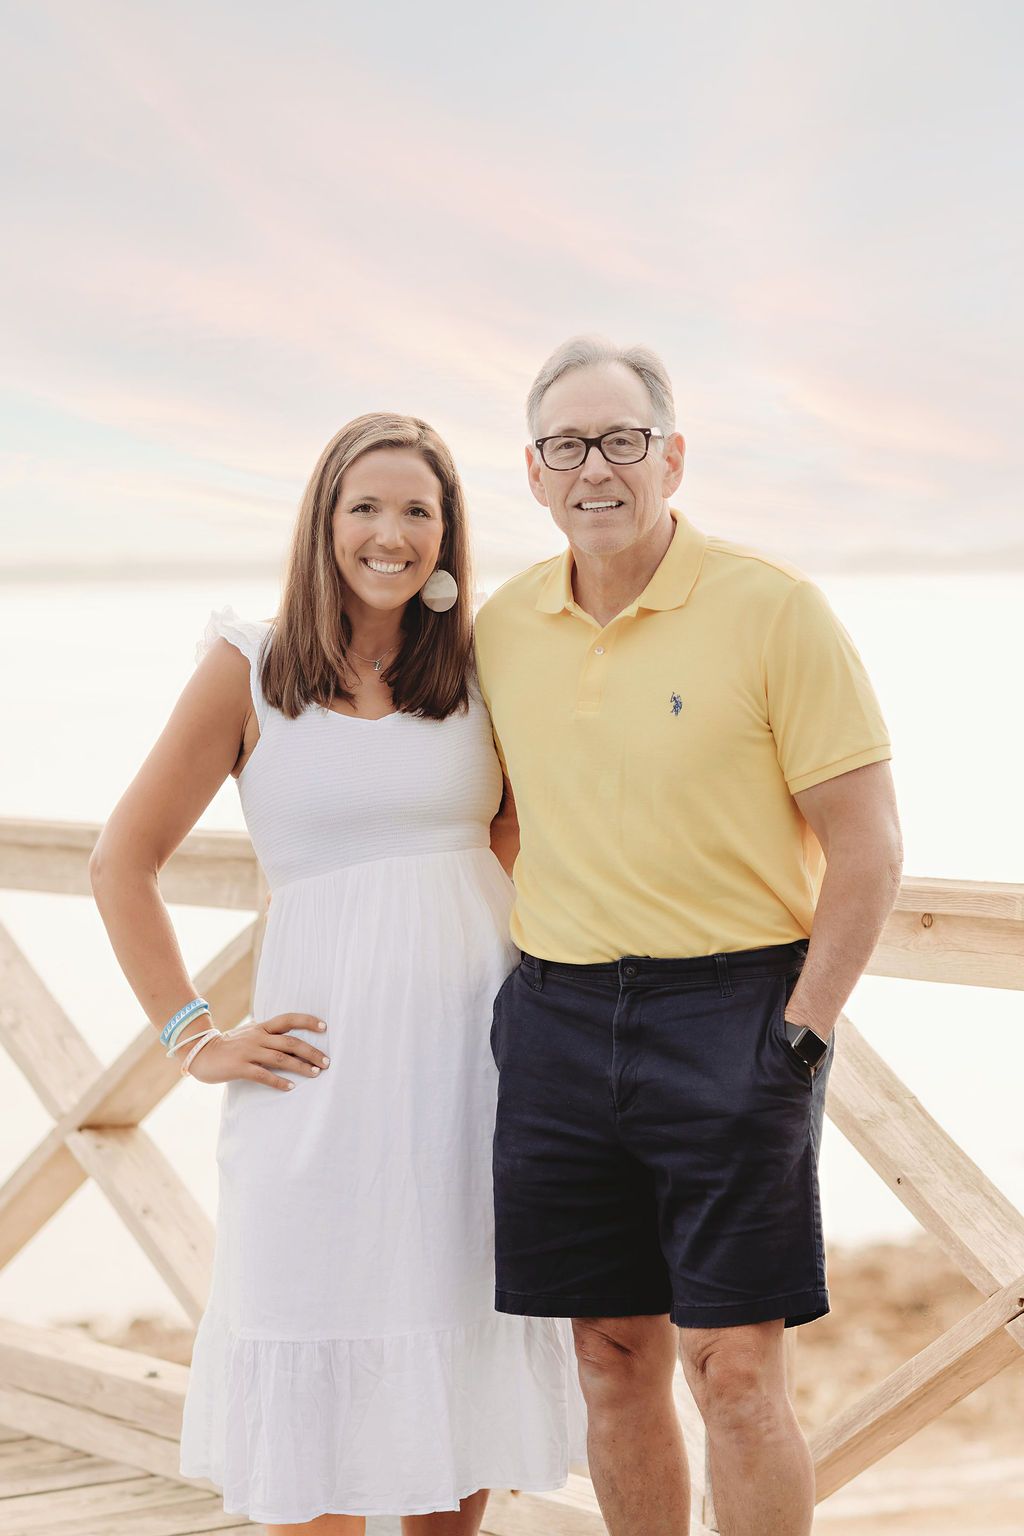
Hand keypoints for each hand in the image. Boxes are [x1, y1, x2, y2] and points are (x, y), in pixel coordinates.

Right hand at [184, 1012, 329, 1090]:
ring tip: (315, 1073)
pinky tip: (290, 1087)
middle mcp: (258, 1037)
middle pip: (291, 1042)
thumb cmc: (229, 1045)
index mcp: (261, 1027)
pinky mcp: (240, 1067)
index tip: (325, 1027)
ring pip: (281, 1058)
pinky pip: (263, 1075)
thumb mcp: (249, 1033)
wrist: (201, 1052)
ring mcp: (249, 1052)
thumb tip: (290, 1038)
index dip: (307, 1021)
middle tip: (327, 1062)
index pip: (288, 1019)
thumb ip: (267, 1034)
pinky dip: (278, 1081)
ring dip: (301, 1066)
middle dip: (311, 1051)